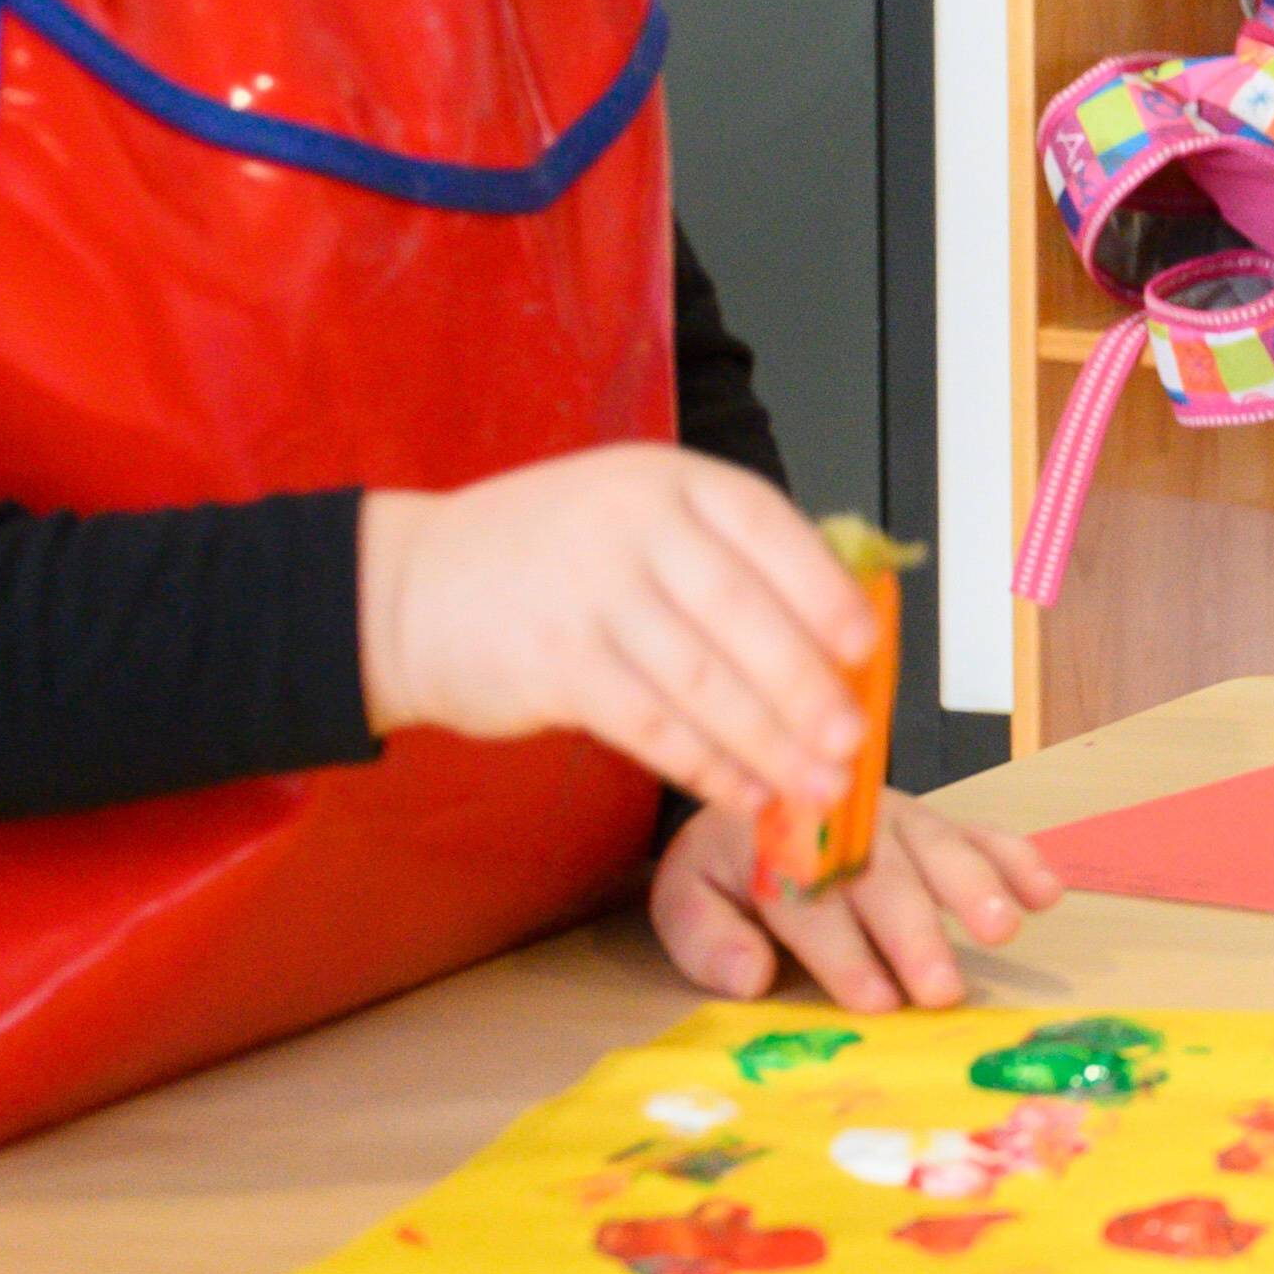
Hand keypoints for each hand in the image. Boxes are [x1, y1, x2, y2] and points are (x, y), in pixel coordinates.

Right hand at [356, 447, 873, 815]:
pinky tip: (744, 792)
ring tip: (818, 782)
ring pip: (704, 680)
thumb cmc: (549, 557)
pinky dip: (706, 765)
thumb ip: (723, 556)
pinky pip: (650, 726)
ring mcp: (590, 595)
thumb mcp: (634, 515)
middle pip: (744, 614)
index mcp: (670, 482)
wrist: (408, 587)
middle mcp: (632, 528)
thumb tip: (836, 631)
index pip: (770, 529)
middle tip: (854, 739)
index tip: (866, 646)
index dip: (824, 592)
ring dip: (770, 742)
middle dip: (808, 686)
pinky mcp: (554, 664)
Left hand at [651, 796, 1064, 1010]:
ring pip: (939, 849)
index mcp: (773, 844)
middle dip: (916, 936)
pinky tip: (1045, 892)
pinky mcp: (935, 823)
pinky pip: (982, 833)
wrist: (757, 796)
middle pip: (884, 880)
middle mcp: (845, 825)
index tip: (875, 1001)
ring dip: (976, 889)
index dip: (843, 952)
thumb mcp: (686, 896)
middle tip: (943, 990)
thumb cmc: (729, 866)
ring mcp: (897, 818)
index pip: (810, 901)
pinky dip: (1017, 859)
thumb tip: (750, 976)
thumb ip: (706, 938)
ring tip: (1003, 931)